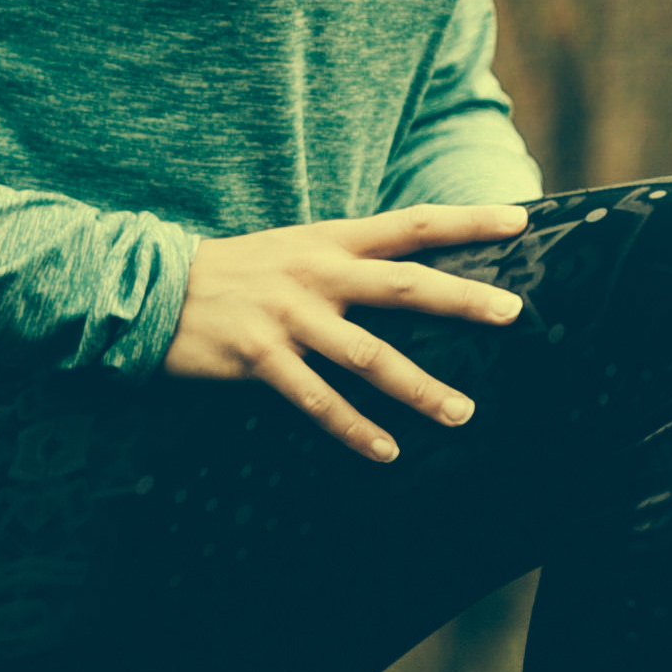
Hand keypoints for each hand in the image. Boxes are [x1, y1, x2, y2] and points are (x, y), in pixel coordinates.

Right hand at [159, 201, 532, 460]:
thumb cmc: (238, 273)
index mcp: (330, 241)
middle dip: (461, 299)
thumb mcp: (296, 249)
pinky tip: (387, 451)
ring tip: (461, 413)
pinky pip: (318, 401)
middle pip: (402, 284)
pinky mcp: (260, 356)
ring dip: (418, 388)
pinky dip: (355, 430)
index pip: (410, 223)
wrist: (153, 287)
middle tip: (512, 312)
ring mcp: (289, 316)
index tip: (518, 220)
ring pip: (367, 356)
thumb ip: (350, 260)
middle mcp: (316, 274)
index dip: (465, 219)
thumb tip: (410, 278)